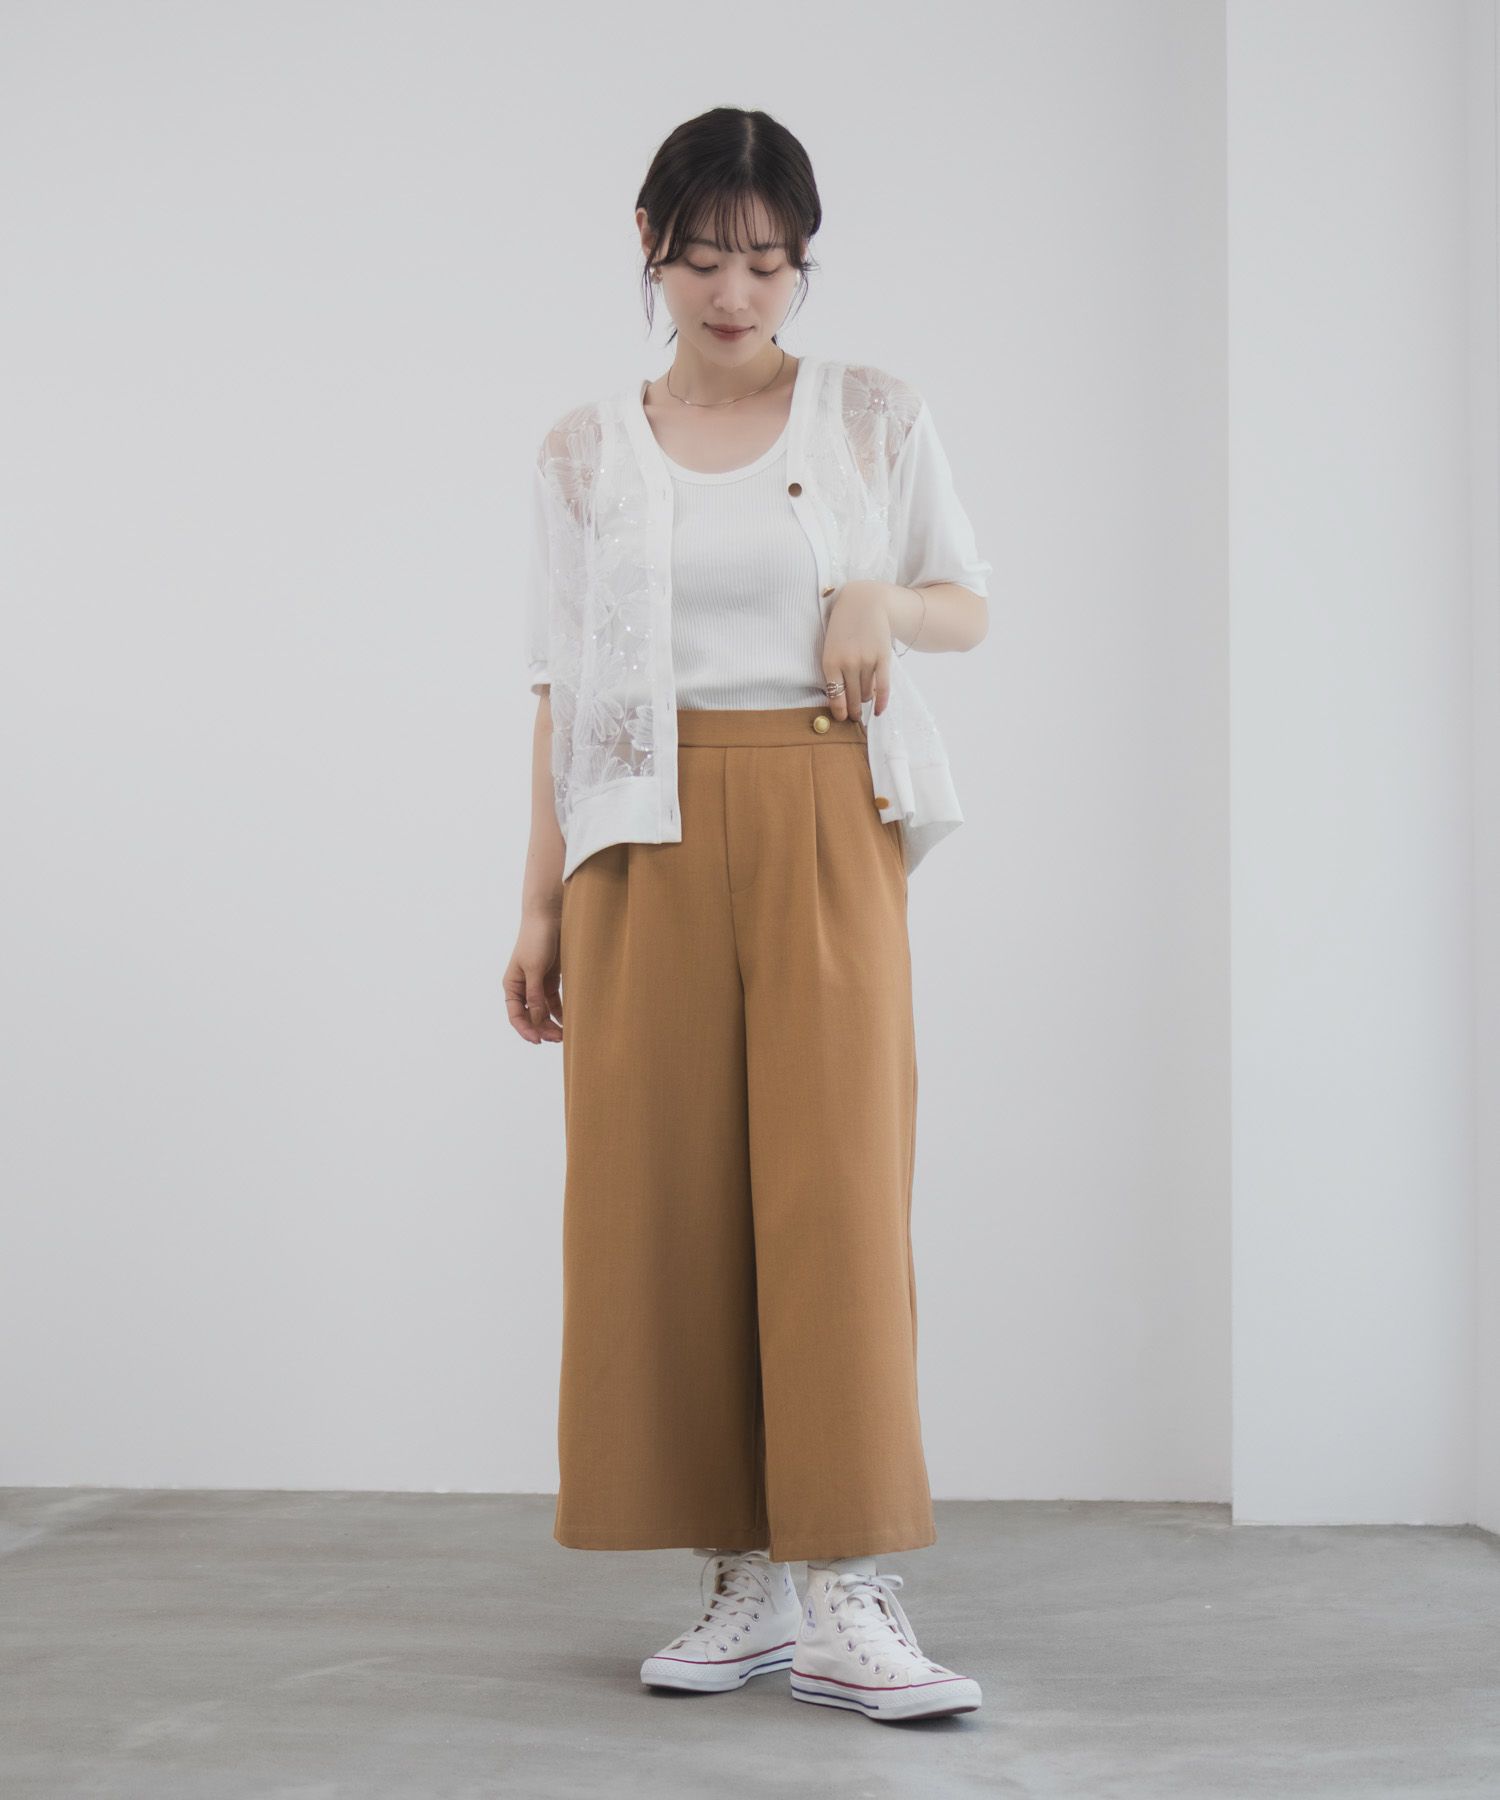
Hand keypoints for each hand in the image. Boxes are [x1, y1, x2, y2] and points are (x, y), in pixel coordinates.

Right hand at [505, 909, 563, 1043]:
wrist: (549, 916)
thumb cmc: (536, 940)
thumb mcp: (534, 969)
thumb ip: (534, 995)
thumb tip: (536, 1019)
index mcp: (512, 985)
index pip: (516, 1014)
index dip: (525, 1029)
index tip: (538, 1040)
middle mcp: (523, 987)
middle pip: (531, 1015)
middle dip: (542, 1029)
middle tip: (558, 1038)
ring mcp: (537, 984)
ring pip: (543, 1011)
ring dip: (551, 1023)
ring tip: (564, 1034)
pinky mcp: (551, 979)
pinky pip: (554, 1001)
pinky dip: (560, 1012)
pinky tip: (568, 1021)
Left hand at [820, 581, 901, 721]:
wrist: (864, 602)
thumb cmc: (842, 626)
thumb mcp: (830, 646)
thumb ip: (833, 671)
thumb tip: (840, 699)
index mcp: (830, 661)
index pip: (835, 696)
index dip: (839, 712)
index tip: (842, 718)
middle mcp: (848, 664)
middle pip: (852, 699)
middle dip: (853, 712)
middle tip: (854, 717)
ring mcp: (867, 661)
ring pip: (867, 694)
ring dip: (865, 701)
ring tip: (863, 701)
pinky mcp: (883, 658)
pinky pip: (883, 687)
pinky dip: (881, 702)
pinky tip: (879, 711)